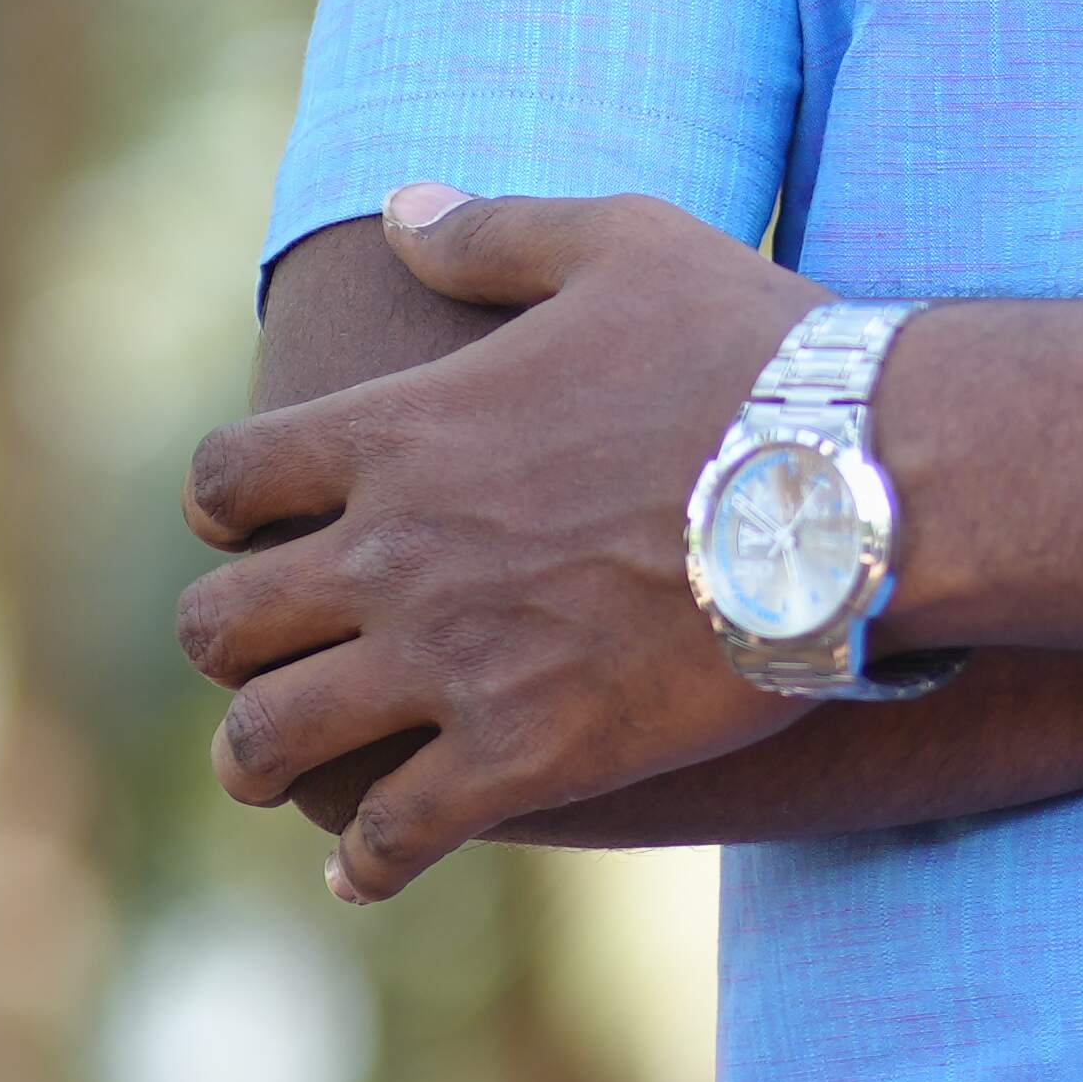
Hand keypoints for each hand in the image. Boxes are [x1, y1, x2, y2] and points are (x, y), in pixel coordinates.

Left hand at [179, 183, 823, 903]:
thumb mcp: (626, 246)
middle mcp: (394, 556)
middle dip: (227, 643)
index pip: (226, 482)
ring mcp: (451, 665)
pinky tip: (367, 871)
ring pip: (270, 741)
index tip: (251, 524)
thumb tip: (401, 210)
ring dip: (259, 758)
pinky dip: (367, 864)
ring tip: (279, 768)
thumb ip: (495, 231)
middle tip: (267, 651)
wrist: (861, 485)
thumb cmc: (752, 353)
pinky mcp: (523, 757)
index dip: (223, 506)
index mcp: (401, 432)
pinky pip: (396, 836)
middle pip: (220, 625)